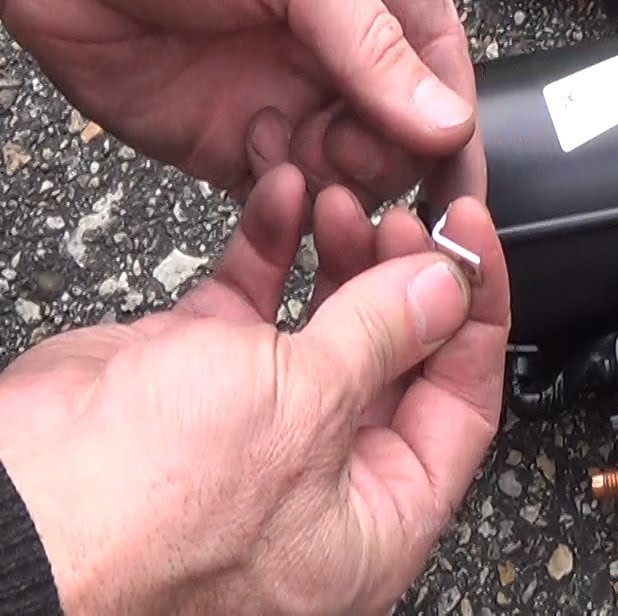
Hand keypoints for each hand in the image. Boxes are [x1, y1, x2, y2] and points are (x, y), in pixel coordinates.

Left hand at [0, 0, 482, 207]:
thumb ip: (369, 35)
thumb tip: (442, 115)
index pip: (436, 48)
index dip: (452, 111)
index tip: (461, 168)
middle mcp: (331, 23)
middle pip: (402, 116)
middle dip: (394, 146)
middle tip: (358, 149)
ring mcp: (279, 78)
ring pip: (349, 158)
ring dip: (342, 174)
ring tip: (310, 157)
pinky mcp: (223, 128)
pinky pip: (282, 183)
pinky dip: (286, 192)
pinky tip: (266, 162)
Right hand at [0, 165, 509, 614]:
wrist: (11, 510)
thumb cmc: (146, 510)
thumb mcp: (303, 408)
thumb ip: (386, 335)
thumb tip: (448, 287)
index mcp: (376, 520)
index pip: (462, 404)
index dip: (476, 314)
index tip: (474, 239)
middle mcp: (324, 481)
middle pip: (399, 358)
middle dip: (403, 275)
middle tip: (401, 213)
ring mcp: (257, 431)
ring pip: (327, 324)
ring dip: (341, 253)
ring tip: (342, 196)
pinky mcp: (195, 384)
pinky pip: (253, 306)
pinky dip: (272, 248)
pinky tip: (286, 192)